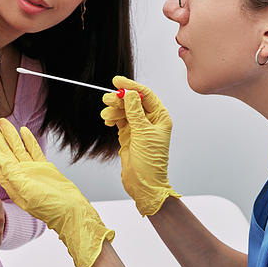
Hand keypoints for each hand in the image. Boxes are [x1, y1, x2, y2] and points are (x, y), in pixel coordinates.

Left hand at [0, 119, 114, 266]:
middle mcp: (18, 173)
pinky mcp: (43, 168)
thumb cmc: (49, 206)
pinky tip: (23, 131)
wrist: (70, 211)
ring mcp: (30, 170)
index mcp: (10, 179)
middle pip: (2, 149)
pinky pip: (33, 151)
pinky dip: (28, 141)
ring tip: (1, 121)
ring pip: (17, 148)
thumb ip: (11, 174)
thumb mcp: (26, 191)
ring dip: (9, 135)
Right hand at [100, 76, 180, 216]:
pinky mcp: (129, 135)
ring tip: (106, 115)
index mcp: (160, 118)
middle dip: (120, 99)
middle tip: (108, 99)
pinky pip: (119, 120)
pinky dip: (112, 118)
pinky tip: (108, 120)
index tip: (117, 81)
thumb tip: (129, 93)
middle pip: (133, 102)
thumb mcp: (142, 133)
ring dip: (114, 110)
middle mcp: (150, 121)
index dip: (132, 86)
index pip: (146, 95)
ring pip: (124, 111)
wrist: (144, 185)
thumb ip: (135, 112)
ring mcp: (139, 128)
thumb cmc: (150, 162)